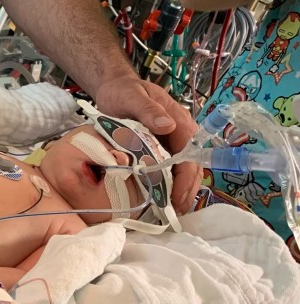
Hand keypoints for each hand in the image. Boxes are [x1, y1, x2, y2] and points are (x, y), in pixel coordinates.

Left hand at [94, 76, 202, 213]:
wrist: (114, 88)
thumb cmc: (124, 92)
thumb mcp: (133, 97)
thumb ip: (149, 110)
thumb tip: (168, 126)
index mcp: (179, 123)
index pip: (189, 156)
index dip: (185, 179)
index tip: (176, 197)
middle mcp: (179, 136)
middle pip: (190, 168)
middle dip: (185, 191)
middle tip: (176, 212)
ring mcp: (170, 144)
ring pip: (181, 172)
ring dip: (179, 192)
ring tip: (172, 212)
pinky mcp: (159, 150)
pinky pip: (167, 170)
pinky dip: (166, 186)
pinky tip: (160, 201)